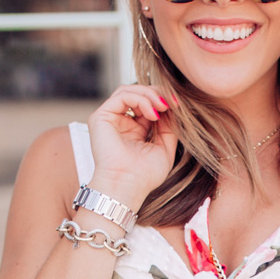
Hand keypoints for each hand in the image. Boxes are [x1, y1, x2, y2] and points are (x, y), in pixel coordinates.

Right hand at [87, 84, 177, 210]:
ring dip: (150, 95)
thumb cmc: (144, 176)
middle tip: (172, 102)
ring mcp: (109, 119)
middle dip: (158, 94)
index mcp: (134, 130)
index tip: (178, 106)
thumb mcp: (164, 148)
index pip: (147, 105)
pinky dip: (140, 99)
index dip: (163, 101)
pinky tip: (153, 113)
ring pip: (129, 91)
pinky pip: (122, 95)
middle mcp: (120, 123)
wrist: (127, 187)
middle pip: (138, 94)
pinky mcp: (100, 117)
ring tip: (163, 107)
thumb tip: (172, 107)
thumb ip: (169, 127)